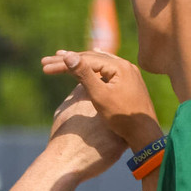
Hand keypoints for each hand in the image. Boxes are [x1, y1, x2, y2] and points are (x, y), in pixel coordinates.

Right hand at [42, 49, 163, 151]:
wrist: (146, 134)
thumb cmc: (122, 118)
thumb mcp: (99, 96)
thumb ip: (84, 75)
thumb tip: (68, 56)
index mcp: (119, 66)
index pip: (84, 60)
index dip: (63, 63)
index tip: (45, 67)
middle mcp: (126, 66)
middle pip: (91, 59)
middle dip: (68, 60)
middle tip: (47, 61)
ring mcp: (129, 73)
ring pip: (99, 64)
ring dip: (80, 62)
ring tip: (62, 58)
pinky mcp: (130, 82)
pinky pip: (107, 70)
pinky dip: (93, 68)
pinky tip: (88, 63)